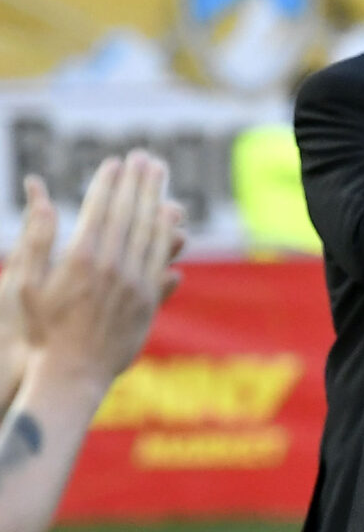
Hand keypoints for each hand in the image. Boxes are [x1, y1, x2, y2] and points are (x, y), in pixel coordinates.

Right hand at [12, 153, 183, 393]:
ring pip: (152, 234)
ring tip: (162, 179)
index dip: (110, 183)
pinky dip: (168, 237)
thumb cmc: (38, 328)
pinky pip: (163, 261)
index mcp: (81, 258)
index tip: (116, 162)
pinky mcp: (148, 302)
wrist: (70, 372)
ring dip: (157, 202)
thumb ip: (35, 236)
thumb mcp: (24, 281)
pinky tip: (172, 220)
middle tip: (146, 158)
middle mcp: (114, 268)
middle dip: (139, 183)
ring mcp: (135, 285)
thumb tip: (40, 193)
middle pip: (132, 215)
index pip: (101, 209)